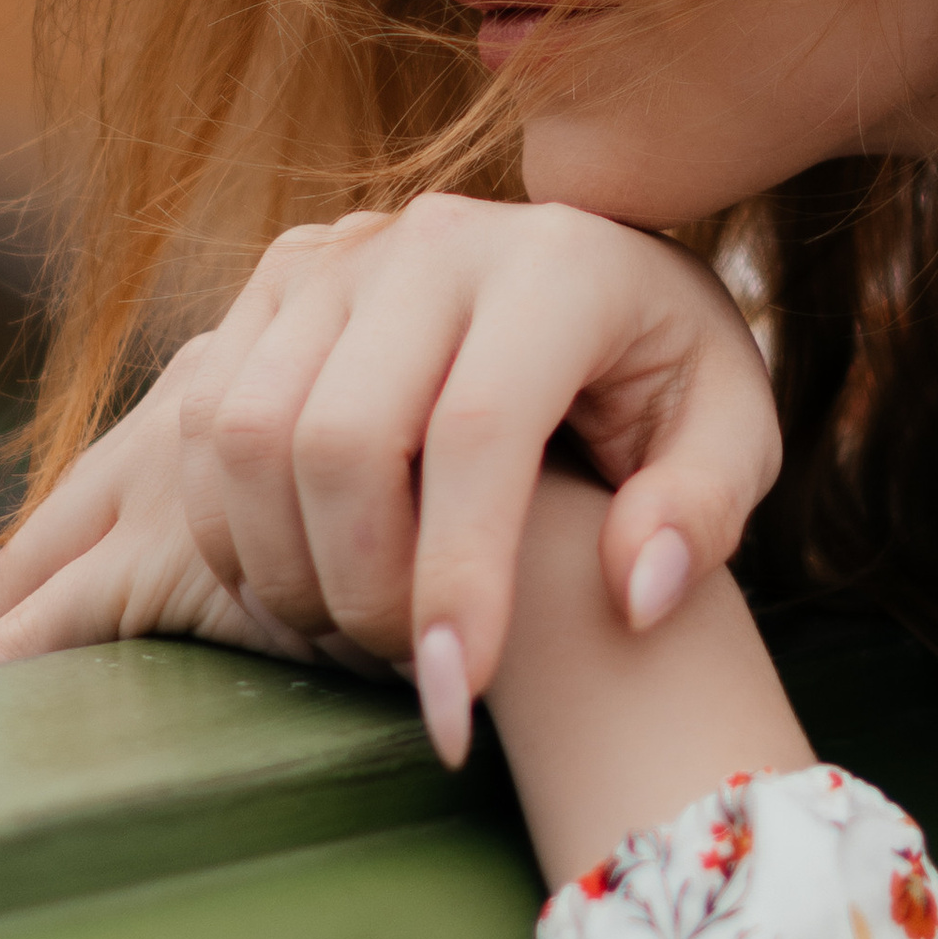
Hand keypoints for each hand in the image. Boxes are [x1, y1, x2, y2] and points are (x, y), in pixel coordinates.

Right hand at [0, 197, 783, 765]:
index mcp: (560, 266)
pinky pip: (203, 421)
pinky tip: (313, 578)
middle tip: (418, 669)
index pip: (476, 431)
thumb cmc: (667, 375)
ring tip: (368, 629)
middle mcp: (436, 241)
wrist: (595, 277)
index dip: (457, 579)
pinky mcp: (275, 287)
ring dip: (287, 568)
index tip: (455, 697)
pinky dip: (237, 528)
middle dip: (363, 589)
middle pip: (337, 437)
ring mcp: (340, 259)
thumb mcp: (734, 431)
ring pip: (244, 433)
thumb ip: (705, 510)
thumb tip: (636, 590)